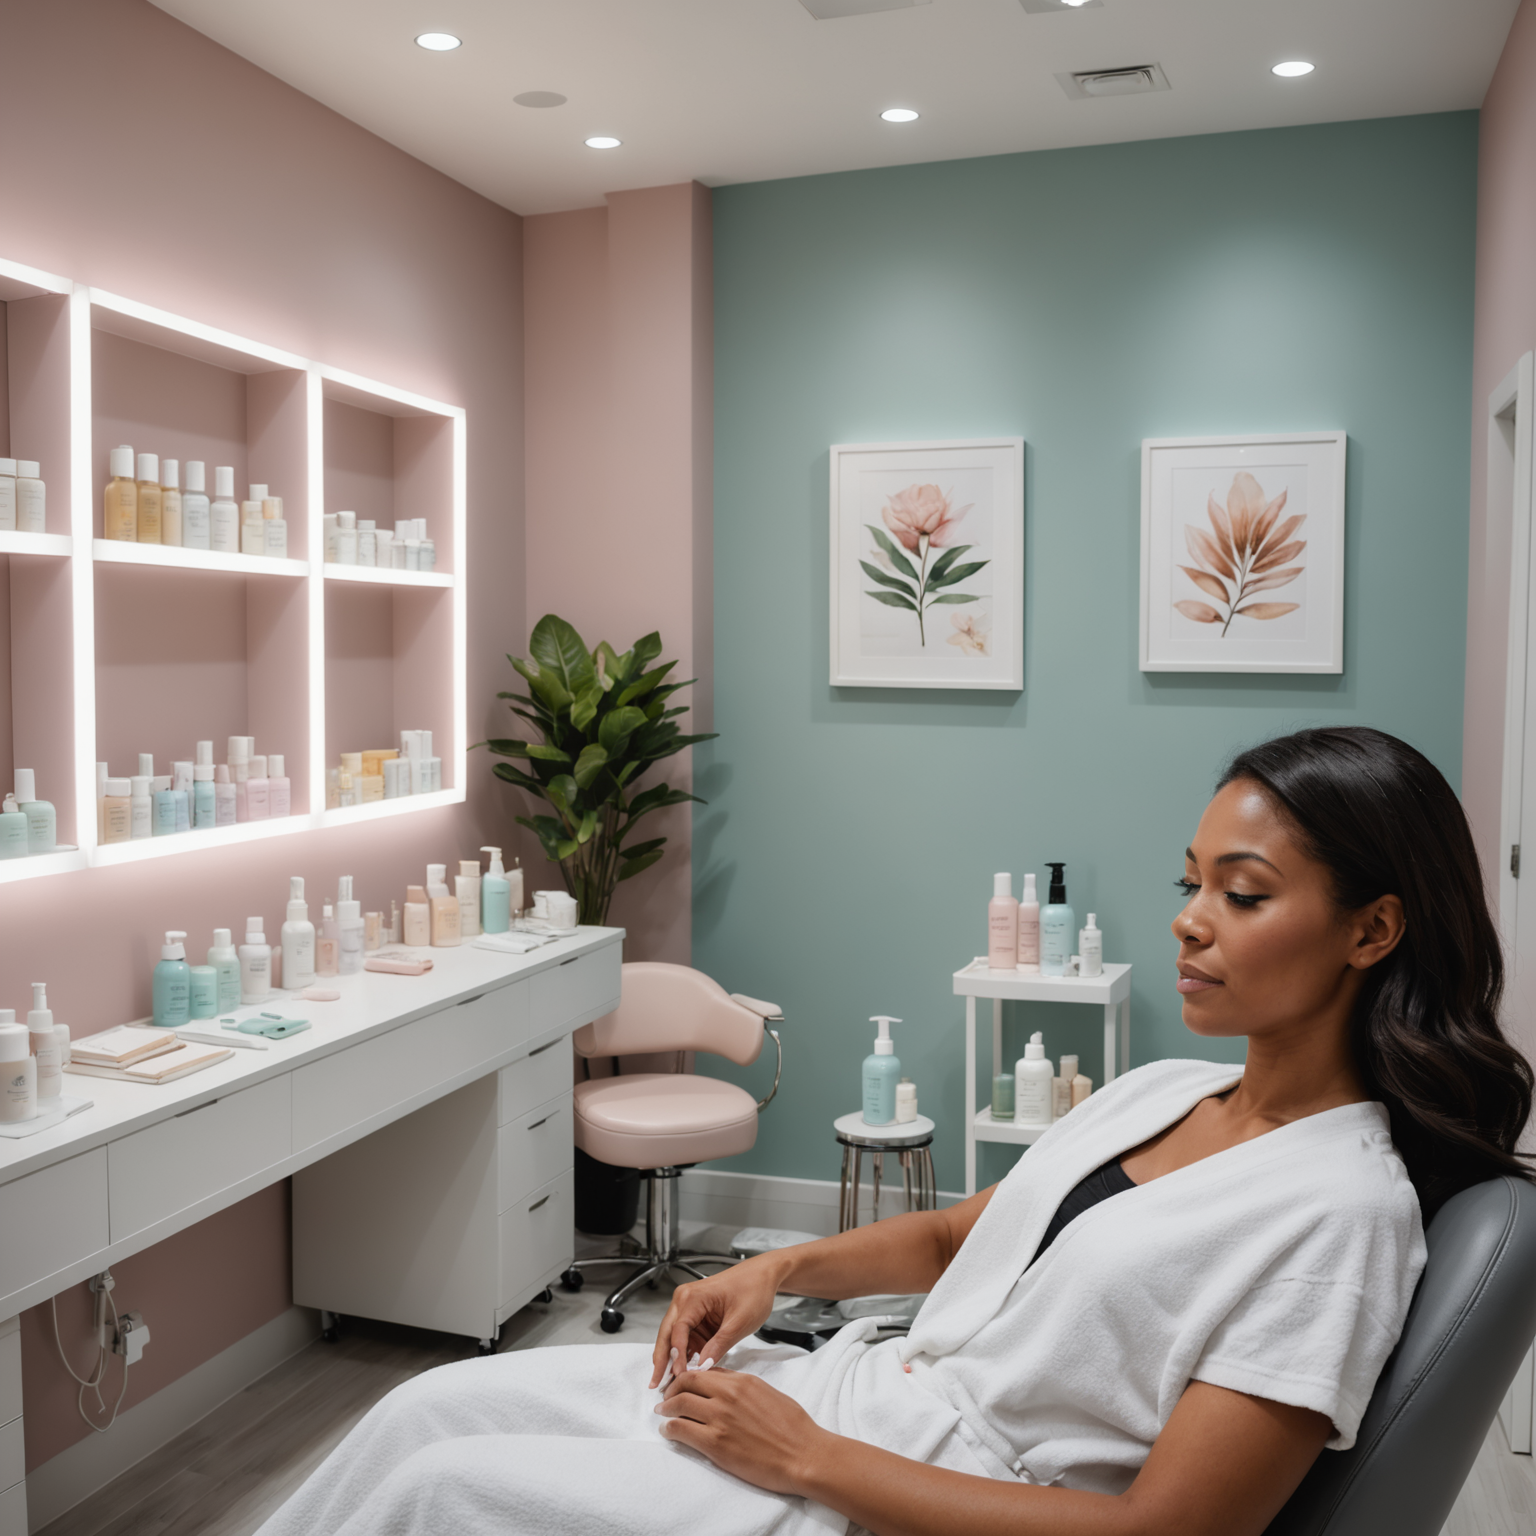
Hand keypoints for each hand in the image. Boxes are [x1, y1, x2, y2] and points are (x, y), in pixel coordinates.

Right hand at [648, 1258, 782, 1387]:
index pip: (678, 1330)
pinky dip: (684, 1353)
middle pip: (667, 1333)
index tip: (679, 1376)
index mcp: (694, 1297)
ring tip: (668, 1382)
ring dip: (671, 1359)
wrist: (763, 1276)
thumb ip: (719, 1345)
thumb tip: (701, 1367)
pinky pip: (686, 1336)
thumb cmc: (753, 1290)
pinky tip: (682, 1370)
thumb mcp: (739, 1322)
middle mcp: (686, 1299)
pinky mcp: (697, 1315)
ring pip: (674, 1337)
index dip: (677, 1356)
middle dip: (661, 1360)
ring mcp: (690, 1307)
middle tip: (657, 1384)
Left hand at [655, 1367, 829, 1495]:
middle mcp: (727, 1395)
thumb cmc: (792, 1427)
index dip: (686, 1377)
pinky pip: (682, 1430)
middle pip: (686, 1383)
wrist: (803, 1454)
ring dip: (666, 1408)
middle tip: (665, 1397)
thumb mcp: (766, 1393)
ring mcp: (720, 1418)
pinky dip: (670, 1429)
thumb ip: (741, 1386)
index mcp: (741, 1380)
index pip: (703, 1371)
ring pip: (679, 1405)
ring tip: (663, 1413)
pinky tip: (668, 1432)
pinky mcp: (715, 1443)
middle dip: (672, 1389)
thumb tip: (722, 1383)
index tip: (680, 1384)